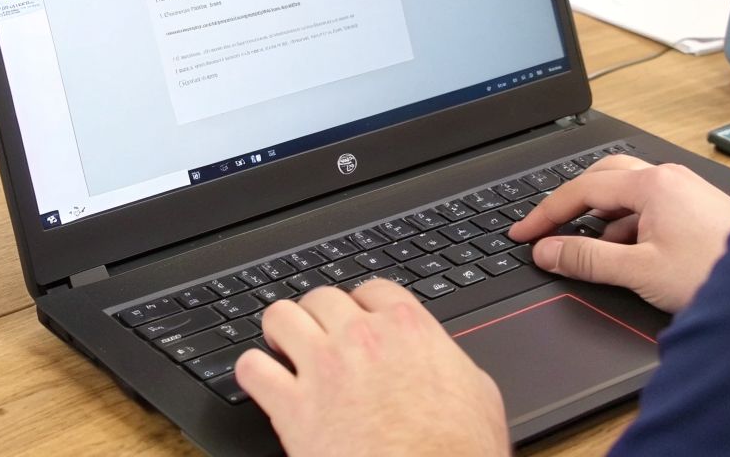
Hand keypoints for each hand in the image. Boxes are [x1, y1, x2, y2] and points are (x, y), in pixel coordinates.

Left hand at [235, 280, 509, 456]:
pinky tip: (264, 382)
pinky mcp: (292, 407)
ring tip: (285, 348)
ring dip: (281, 330)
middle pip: (322, 296)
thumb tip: (443, 359)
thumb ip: (449, 361)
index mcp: (408, 328)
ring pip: (280, 317)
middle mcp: (361, 338)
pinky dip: (253, 372)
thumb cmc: (457, 451)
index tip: (358, 318)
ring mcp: (322, 369)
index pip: (373, 289)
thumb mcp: (478, 394)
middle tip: (319, 335)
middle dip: (319, 315)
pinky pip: (251, 368)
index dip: (362, 305)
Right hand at [508, 155, 729, 312]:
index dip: (546, 213)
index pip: (582, 189)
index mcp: (652, 184)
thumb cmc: (715, 273)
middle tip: (548, 227)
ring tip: (589, 250)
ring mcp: (685, 191)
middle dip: (572, 202)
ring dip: (602, 218)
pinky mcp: (697, 208)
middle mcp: (669, 178)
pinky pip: (650, 207)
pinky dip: (628, 226)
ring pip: (628, 194)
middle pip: (603, 178)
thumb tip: (549, 251)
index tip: (524, 233)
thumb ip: (587, 259)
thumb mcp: (639, 271)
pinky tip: (628, 255)